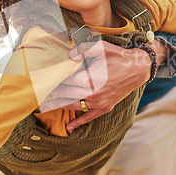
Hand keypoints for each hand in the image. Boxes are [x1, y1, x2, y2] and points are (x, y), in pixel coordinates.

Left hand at [44, 40, 167, 130]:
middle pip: (65, 95)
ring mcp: (99, 103)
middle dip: (51, 94)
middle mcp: (92, 94)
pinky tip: (69, 128)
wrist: (138, 68)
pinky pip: (89, 117)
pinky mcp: (105, 107)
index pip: (64, 82)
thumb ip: (81, 50)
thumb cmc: (118, 56)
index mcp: (88, 79)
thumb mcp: (100, 47)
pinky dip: (78, 123)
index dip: (52, 80)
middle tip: (37, 93)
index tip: (40, 80)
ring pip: (74, 107)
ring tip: (45, 105)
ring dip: (59, 106)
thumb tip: (67, 56)